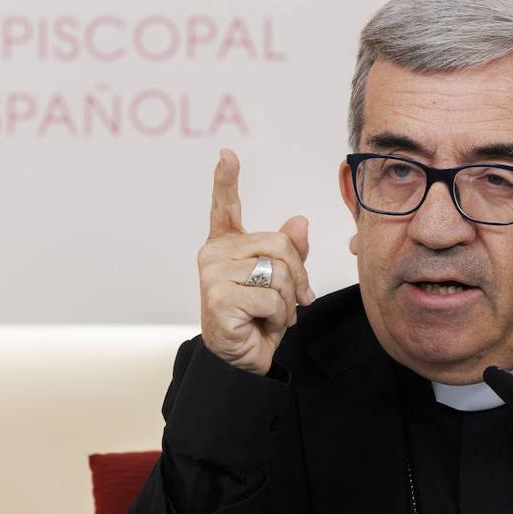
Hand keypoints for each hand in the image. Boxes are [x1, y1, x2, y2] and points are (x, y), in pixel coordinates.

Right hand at [198, 149, 315, 375]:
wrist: (242, 358)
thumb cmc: (257, 315)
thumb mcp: (280, 279)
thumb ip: (290, 249)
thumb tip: (300, 222)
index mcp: (226, 243)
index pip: (224, 206)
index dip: (225, 179)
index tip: (226, 154)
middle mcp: (213, 254)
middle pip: (280, 244)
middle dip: (298, 275)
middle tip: (295, 300)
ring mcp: (212, 276)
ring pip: (278, 273)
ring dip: (288, 301)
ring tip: (273, 315)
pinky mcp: (218, 300)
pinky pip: (271, 299)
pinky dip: (278, 317)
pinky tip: (262, 325)